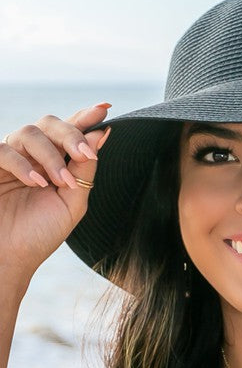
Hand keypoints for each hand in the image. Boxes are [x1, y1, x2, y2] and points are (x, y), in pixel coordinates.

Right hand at [0, 104, 111, 278]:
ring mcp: (11, 159)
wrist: (10, 258)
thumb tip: (101, 135)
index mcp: (55, 162)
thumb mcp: (72, 203)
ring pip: (29, 133)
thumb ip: (85, 171)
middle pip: (50, 123)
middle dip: (71, 134)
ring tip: (61, 181)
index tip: (105, 108)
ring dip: (50, 155)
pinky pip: (4, 151)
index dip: (86, 117)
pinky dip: (23, 164)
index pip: (70, 131)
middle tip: (85, 154)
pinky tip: (37, 182)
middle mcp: (33, 155)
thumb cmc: (40, 234)